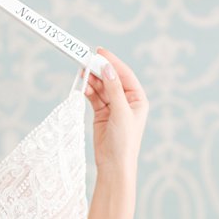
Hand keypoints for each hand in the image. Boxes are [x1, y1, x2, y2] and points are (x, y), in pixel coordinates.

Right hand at [82, 47, 147, 181]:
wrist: (114, 165)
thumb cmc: (124, 141)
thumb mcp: (121, 112)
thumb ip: (113, 89)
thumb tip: (107, 68)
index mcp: (137, 99)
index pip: (124, 75)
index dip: (112, 62)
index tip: (100, 52)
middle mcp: (126, 101)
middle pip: (111, 79)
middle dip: (99, 70)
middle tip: (85, 60)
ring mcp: (113, 107)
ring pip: (101, 87)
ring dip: (92, 80)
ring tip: (82, 72)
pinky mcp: (101, 115)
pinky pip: (94, 98)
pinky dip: (88, 91)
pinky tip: (82, 86)